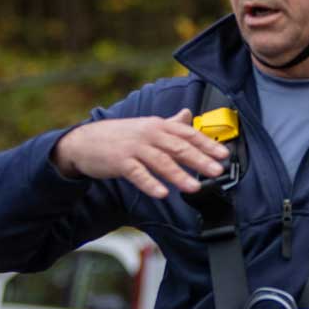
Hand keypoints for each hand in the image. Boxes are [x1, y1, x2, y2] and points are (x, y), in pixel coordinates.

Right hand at [51, 108, 231, 198]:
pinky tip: (162, 193)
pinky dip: (151, 183)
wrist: (84, 141)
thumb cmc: (119, 136)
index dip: (206, 144)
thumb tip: (188, 114)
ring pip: (161, 161)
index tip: (224, 155)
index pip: (187, 134)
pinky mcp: (120, 162)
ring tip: (195, 187)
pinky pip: (138, 174)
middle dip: (199, 159)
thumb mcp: (146, 126)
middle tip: (217, 170)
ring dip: (179, 175)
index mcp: (158, 125)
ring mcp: (134, 148)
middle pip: (178, 147)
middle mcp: (149, 134)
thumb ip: (169, 123)